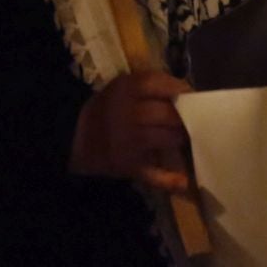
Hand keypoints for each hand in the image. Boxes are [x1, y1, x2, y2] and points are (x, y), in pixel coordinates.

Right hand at [71, 70, 192, 194]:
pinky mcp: (130, 165)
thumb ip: (150, 85)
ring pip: (169, 138)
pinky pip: (154, 174)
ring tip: (179, 137)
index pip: (164, 85)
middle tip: (190, 120)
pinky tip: (183, 182)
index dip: (181, 90)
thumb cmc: (106, 108)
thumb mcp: (122, 86)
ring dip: (179, 138)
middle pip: (171, 114)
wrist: (75, 136)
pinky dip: (169, 180)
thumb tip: (186, 92)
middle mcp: (130, 113)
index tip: (191, 96)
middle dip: (184, 117)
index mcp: (127, 88)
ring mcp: (131, 141)